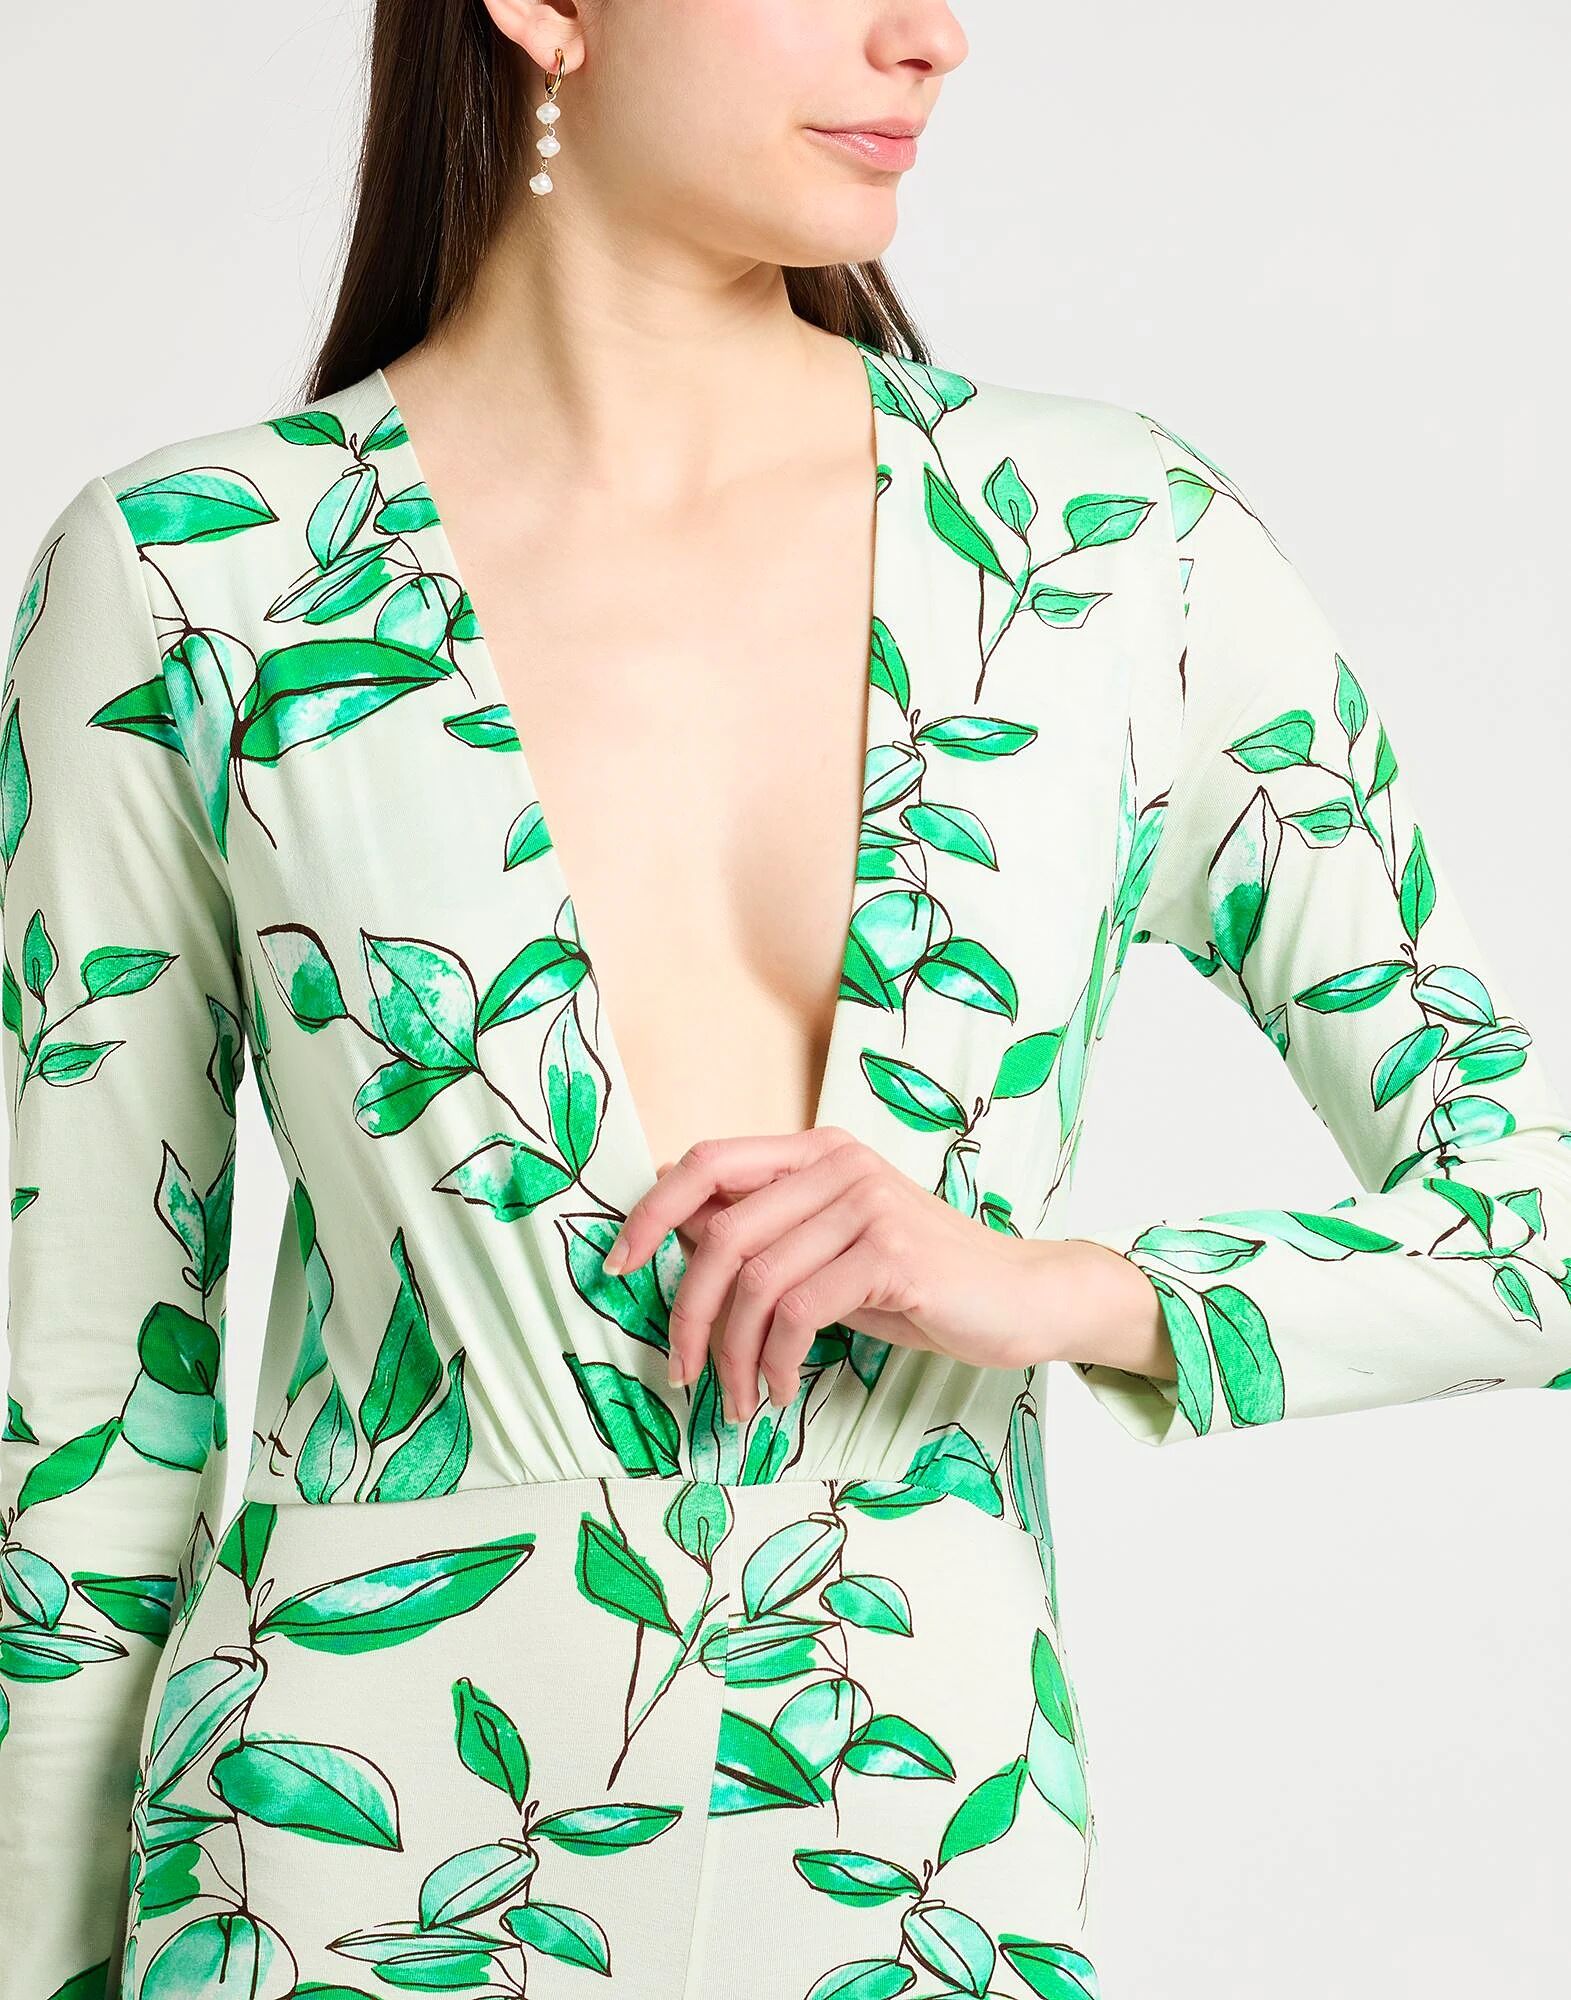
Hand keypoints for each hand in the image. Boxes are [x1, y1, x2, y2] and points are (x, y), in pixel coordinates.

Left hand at [598, 1125, 1134, 1423]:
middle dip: (685, 1311)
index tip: (617, 1264)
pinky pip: (797, 1313)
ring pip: (754, 1280)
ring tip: (735, 1398)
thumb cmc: (922, 1282)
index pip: (707, 1160)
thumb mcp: (833, 1251)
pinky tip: (776, 1391)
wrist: (1024, 1297)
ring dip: (730, 1354)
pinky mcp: (889, 1255)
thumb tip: (678, 1243)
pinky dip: (773, 1362)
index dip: (651, 1210)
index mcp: (817, 1151)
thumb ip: (768, 1237)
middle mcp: (837, 1164)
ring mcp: (866, 1204)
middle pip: (721, 1232)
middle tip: (679, 1370)